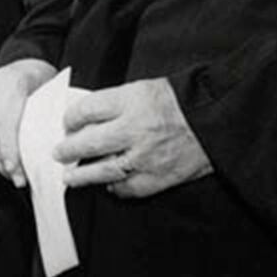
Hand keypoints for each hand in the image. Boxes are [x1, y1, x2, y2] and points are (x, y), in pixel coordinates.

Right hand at [0, 58, 57, 186]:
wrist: (25, 61)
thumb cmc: (41, 80)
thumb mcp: (50, 96)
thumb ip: (45, 121)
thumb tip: (43, 155)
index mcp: (11, 83)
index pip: (5, 122)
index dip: (8, 149)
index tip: (14, 170)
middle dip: (2, 160)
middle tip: (16, 178)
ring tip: (9, 173)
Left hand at [56, 78, 211, 198]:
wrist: (218, 118)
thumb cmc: (180, 101)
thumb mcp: (143, 88)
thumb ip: (116, 103)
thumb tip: (87, 118)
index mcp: (131, 101)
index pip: (87, 110)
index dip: (71, 118)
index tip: (67, 123)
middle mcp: (136, 129)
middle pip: (89, 142)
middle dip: (68, 150)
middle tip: (58, 153)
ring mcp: (147, 156)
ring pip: (104, 170)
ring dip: (83, 176)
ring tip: (69, 177)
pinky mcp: (160, 176)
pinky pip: (129, 188)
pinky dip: (116, 188)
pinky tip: (108, 186)